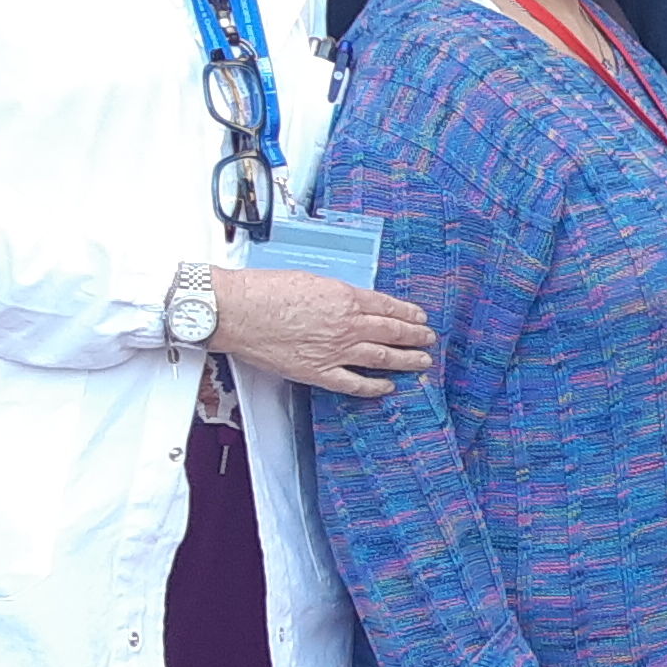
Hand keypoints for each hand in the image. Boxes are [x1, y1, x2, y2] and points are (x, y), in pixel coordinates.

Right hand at [211, 267, 431, 397]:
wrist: (237, 310)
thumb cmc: (263, 291)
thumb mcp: (310, 280)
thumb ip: (335, 293)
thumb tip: (349, 301)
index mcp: (346, 298)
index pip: (388, 307)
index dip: (408, 314)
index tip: (420, 318)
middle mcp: (347, 325)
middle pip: (392, 332)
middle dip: (415, 336)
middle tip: (429, 339)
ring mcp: (335, 350)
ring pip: (382, 357)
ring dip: (406, 360)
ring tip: (421, 362)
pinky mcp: (318, 371)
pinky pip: (354, 383)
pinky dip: (374, 386)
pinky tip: (387, 387)